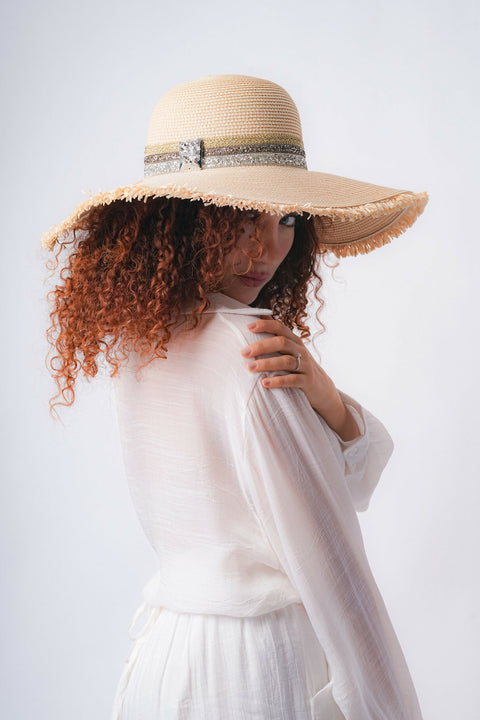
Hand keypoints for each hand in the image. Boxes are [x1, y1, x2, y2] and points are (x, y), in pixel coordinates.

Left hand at [241, 318, 360, 440]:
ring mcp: (305, 365)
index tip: (248, 327)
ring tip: (250, 368)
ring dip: (267, 363)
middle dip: (261, 346)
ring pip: (286, 361)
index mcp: (294, 341)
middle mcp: (301, 350)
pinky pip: (293, 380)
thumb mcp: (290, 352)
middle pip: (281, 342)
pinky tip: (264, 383)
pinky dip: (278, 381)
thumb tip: (257, 320)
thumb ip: (275, 339)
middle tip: (244, 352)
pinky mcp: (307, 381)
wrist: (321, 389)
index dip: (265, 325)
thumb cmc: (299, 368)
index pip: (280, 327)